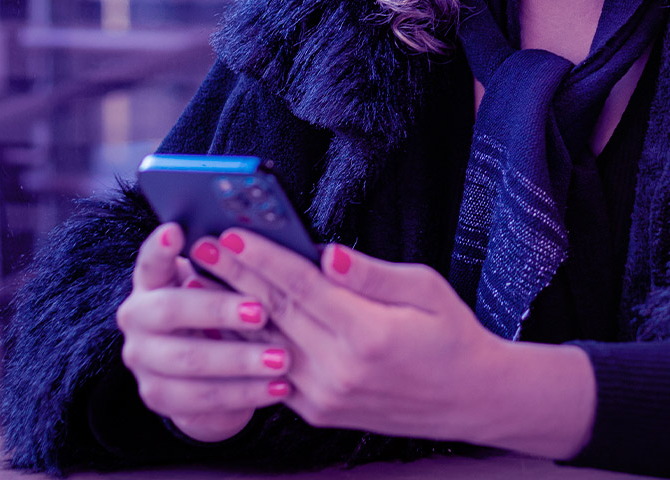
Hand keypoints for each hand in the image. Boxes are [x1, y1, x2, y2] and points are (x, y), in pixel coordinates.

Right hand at [114, 223, 292, 441]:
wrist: (210, 377)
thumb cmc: (224, 319)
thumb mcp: (227, 291)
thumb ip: (236, 271)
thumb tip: (282, 249)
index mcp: (152, 283)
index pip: (150, 261)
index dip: (160, 248)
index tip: (176, 230)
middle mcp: (137, 319)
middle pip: (168, 310)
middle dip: (217, 310)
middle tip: (262, 312)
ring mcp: (142, 361)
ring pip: (188, 361)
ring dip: (239, 360)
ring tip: (281, 359)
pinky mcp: (157, 397)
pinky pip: (201, 399)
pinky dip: (243, 394)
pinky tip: (276, 387)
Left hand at [192, 229, 597, 457]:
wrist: (470, 399)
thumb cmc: (453, 337)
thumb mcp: (427, 290)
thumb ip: (372, 274)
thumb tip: (327, 253)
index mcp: (368, 335)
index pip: (301, 288)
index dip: (262, 258)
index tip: (231, 234)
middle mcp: (339, 370)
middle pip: (274, 313)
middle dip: (233, 277)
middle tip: (200, 246)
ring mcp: (325, 395)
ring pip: (263, 346)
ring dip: (229, 310)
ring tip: (200, 280)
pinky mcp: (318, 411)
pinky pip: (271, 372)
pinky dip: (247, 344)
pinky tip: (229, 320)